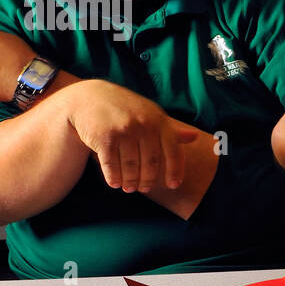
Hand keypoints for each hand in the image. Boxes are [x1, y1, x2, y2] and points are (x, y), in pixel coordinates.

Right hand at [65, 80, 200, 193]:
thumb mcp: (150, 114)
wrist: (89, 97)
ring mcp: (124, 131)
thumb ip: (171, 129)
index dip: (175, 171)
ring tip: (129, 188)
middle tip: (143, 188)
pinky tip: (115, 183)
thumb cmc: (125, 109)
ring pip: (131, 167)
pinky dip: (114, 178)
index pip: (173, 151)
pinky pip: (112, 165)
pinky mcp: (104, 137)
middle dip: (147, 179)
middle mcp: (144, 125)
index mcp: (159, 121)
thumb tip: (195, 137)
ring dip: (130, 182)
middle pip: (151, 163)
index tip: (173, 185)